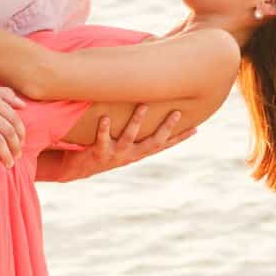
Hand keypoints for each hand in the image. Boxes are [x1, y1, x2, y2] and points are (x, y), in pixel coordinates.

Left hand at [42, 105, 194, 182]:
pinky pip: (101, 139)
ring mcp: (116, 154)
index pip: (164, 144)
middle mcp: (131, 154)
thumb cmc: (104, 149)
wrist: (78, 169)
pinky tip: (105, 117)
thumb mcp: (123, 143)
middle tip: (176, 113)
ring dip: (136, 122)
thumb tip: (146, 107)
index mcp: (139, 152)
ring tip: (143, 106)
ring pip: (129, 137)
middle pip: (153, 141)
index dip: (180, 138)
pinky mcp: (98, 152)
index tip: (197, 128)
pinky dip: (103, 128)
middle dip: (166, 127)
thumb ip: (135, 132)